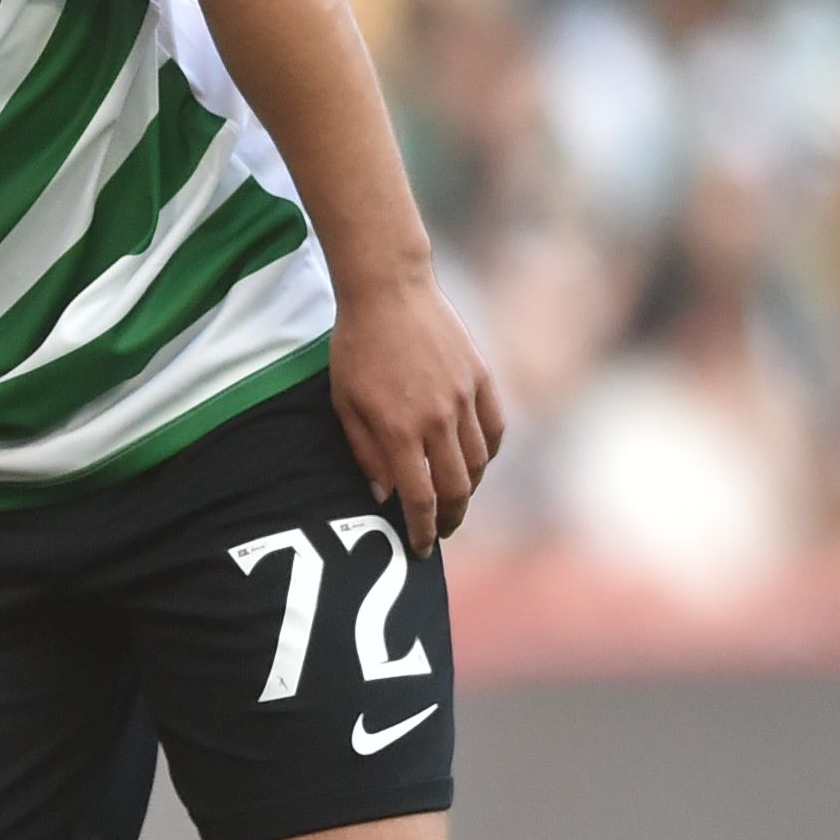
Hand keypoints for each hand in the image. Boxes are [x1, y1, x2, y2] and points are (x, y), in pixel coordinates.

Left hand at [325, 271, 503, 549]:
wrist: (389, 292)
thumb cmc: (356, 348)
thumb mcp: (344, 404)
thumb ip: (365, 453)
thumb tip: (384, 495)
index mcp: (400, 430)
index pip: (419, 498)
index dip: (423, 529)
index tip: (422, 547)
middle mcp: (438, 419)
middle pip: (457, 487)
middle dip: (451, 518)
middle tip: (443, 531)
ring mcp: (465, 398)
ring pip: (480, 461)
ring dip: (472, 488)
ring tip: (457, 499)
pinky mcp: (481, 378)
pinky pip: (495, 428)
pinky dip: (490, 452)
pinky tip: (478, 462)